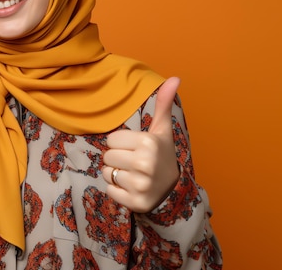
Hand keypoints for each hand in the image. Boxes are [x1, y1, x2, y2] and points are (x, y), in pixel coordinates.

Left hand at [103, 77, 180, 212]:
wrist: (174, 191)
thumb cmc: (162, 155)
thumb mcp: (162, 130)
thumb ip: (163, 104)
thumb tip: (174, 78)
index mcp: (148, 143)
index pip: (112, 140)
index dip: (121, 144)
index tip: (136, 149)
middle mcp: (144, 163)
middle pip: (107, 156)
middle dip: (117, 159)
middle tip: (134, 163)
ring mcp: (140, 185)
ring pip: (106, 173)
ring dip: (115, 174)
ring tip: (133, 174)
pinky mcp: (135, 202)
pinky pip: (109, 190)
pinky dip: (117, 190)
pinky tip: (131, 188)